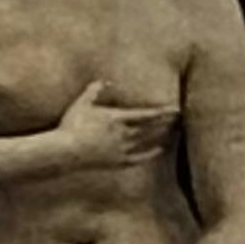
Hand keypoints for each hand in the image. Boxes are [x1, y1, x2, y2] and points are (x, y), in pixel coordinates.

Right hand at [54, 80, 174, 171]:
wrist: (65, 151)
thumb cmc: (71, 125)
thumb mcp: (82, 103)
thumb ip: (94, 90)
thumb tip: (105, 81)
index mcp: (117, 118)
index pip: (146, 115)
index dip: (162, 112)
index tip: (175, 109)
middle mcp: (123, 134)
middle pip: (150, 128)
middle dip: (166, 122)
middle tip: (180, 118)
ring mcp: (121, 149)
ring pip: (147, 141)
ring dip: (161, 135)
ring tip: (173, 130)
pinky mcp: (117, 162)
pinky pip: (139, 158)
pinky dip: (151, 153)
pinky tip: (160, 149)